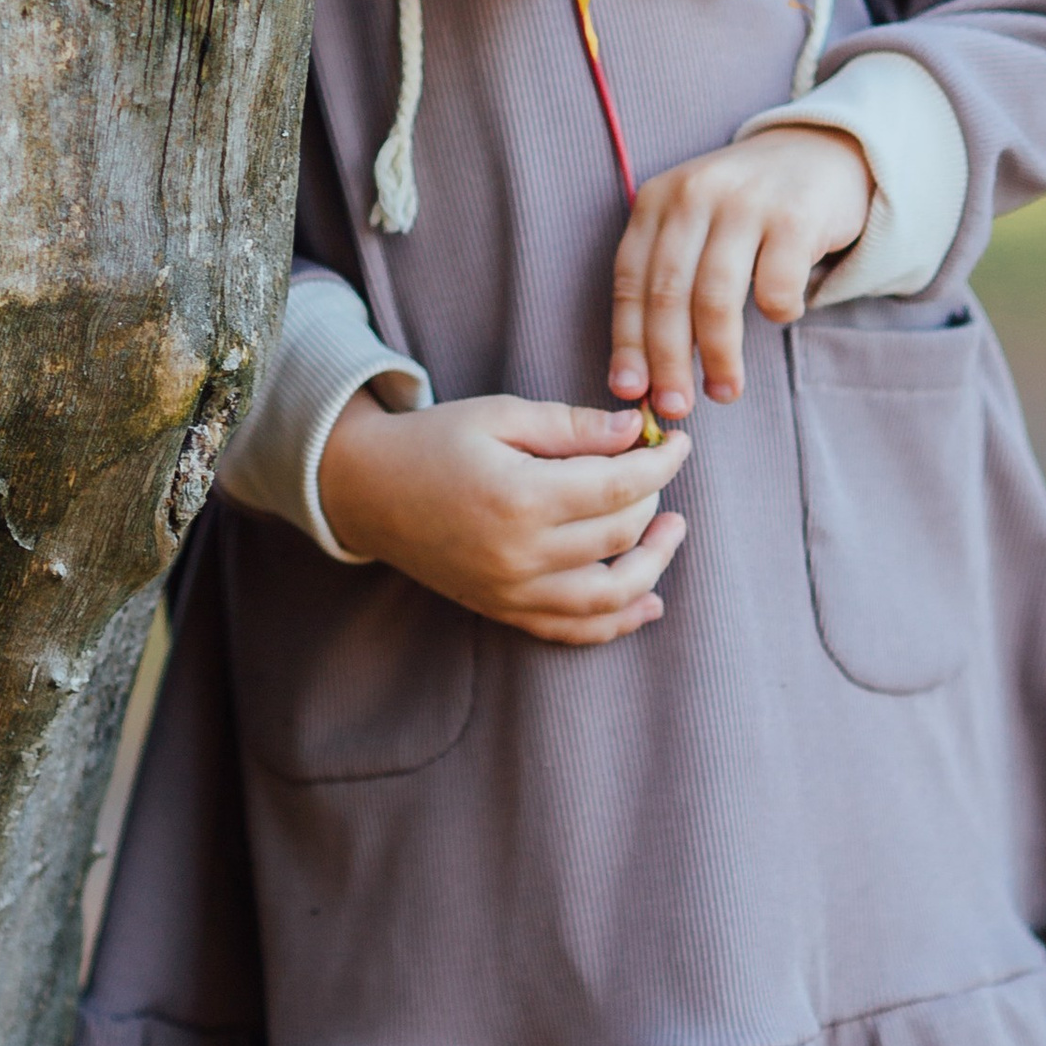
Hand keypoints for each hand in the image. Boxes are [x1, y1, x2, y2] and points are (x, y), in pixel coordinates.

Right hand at [317, 390, 691, 647]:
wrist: (367, 490)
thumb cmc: (435, 441)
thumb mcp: (501, 415)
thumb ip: (572, 426)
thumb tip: (637, 430)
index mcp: (520, 496)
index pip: (620, 485)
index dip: (662, 463)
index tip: (678, 443)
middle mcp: (519, 554)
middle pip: (620, 535)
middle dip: (653, 499)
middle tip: (656, 471)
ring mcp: (511, 591)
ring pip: (609, 595)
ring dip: (653, 565)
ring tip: (672, 532)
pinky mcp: (503, 610)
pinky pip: (572, 630)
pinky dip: (616, 622)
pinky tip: (647, 602)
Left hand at [610, 128, 873, 421]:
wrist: (820, 153)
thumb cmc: (746, 210)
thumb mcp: (694, 226)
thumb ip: (667, 282)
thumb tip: (642, 376)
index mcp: (658, 199)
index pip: (629, 280)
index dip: (627, 341)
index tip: (628, 390)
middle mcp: (695, 193)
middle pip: (668, 294)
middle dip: (667, 361)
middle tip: (674, 407)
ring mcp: (745, 201)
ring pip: (716, 297)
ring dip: (718, 356)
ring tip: (724, 390)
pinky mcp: (795, 216)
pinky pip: (776, 288)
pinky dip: (777, 315)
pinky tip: (782, 316)